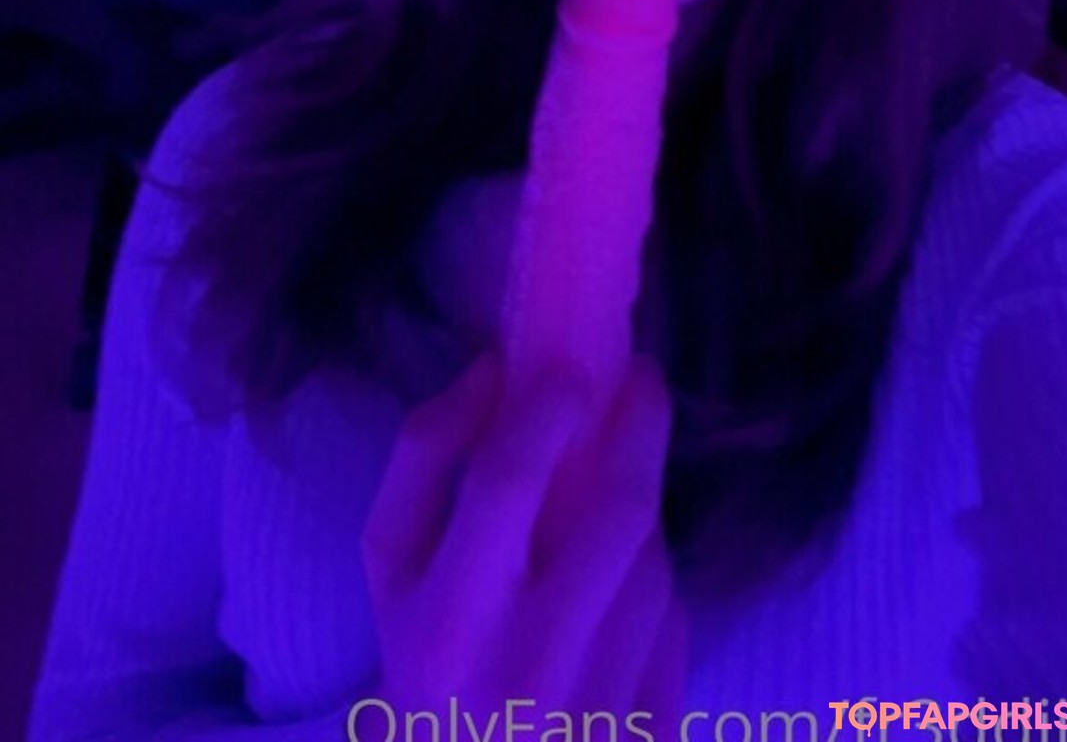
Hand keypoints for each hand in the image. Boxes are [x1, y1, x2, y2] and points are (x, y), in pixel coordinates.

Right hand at [358, 346, 688, 736]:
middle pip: (616, 511)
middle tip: (641, 382)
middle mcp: (528, 668)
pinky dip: (650, 589)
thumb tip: (492, 371)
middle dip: (640, 427)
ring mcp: (599, 712)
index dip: (548, 407)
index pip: (509, 482)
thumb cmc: (425, 676)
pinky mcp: (651, 735)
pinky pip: (672, 626)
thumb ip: (424, 464)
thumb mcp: (393, 576)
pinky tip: (619, 591)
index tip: (575, 364)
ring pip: (652, 566)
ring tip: (609, 506)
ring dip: (639, 516)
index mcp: (449, 622)